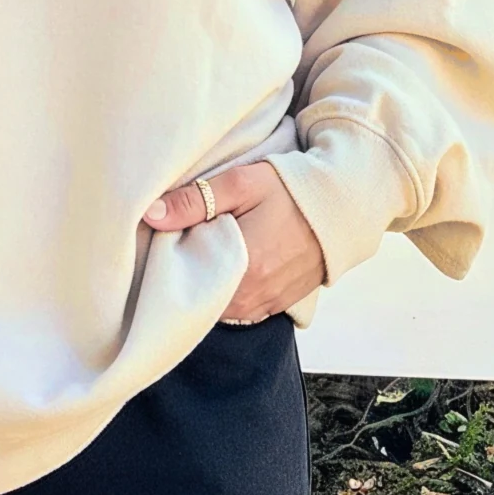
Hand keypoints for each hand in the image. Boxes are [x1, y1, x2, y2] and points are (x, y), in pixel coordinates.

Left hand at [143, 160, 326, 323]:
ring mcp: (267, 304)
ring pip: (218, 307)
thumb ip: (195, 200)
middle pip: (201, 298)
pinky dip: (228, 294)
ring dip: (208, 286)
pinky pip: (239, 310)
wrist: (341, 206)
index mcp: (244, 268)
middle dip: (188, 275)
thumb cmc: (291, 190)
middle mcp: (254, 296)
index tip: (167, 239)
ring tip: (207, 252)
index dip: (171, 261)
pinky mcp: (277, 305)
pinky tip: (227, 267)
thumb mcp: (241, 183)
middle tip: (186, 243)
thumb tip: (152, 215)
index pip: (186, 280)